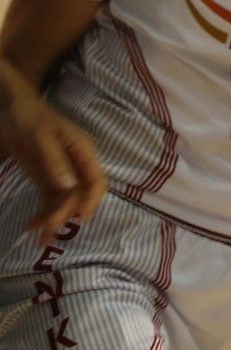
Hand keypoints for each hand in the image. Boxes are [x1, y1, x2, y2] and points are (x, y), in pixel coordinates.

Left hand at [0, 80, 106, 244]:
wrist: (14, 110)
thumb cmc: (32, 118)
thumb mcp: (42, 137)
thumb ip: (55, 161)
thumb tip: (68, 187)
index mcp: (84, 152)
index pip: (97, 180)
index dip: (92, 200)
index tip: (80, 217)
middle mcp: (77, 166)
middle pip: (80, 196)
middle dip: (66, 215)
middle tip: (48, 232)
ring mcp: (63, 173)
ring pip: (66, 202)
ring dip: (55, 220)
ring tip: (40, 239)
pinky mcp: (48, 179)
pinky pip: (51, 201)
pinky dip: (44, 214)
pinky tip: (32, 226)